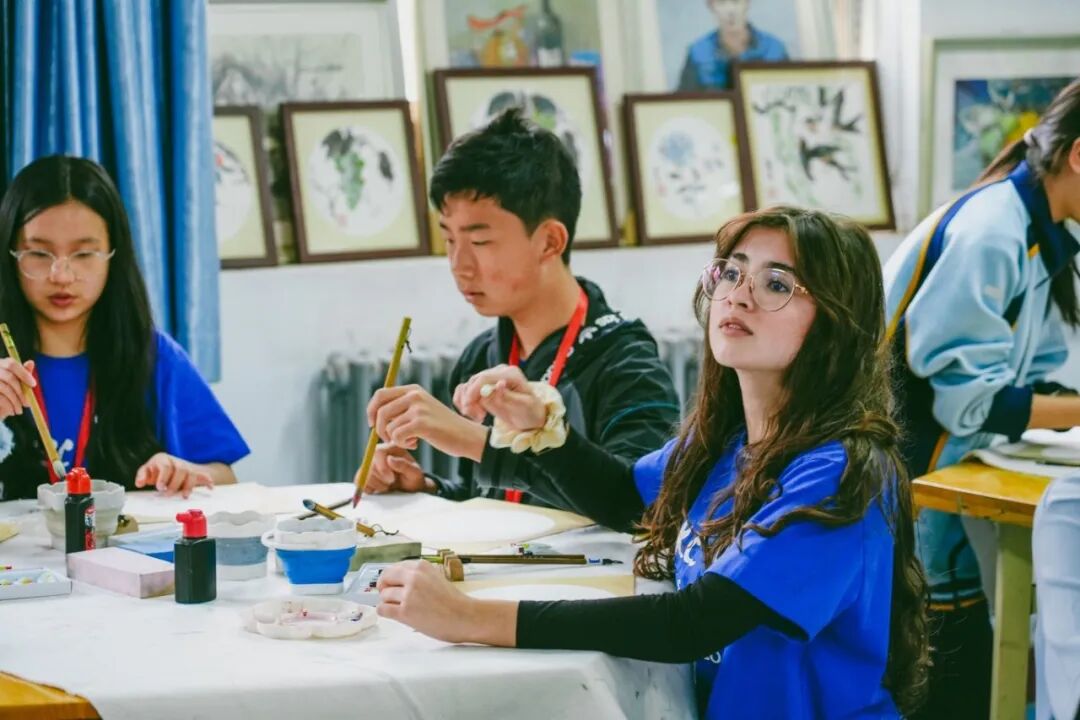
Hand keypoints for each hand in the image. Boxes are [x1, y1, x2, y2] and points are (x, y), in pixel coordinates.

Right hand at [0, 358, 33, 419]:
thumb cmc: (6, 395)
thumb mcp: (16, 385)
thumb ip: (23, 374)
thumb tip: (31, 362)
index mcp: (0, 364)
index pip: (11, 364)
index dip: (24, 373)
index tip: (33, 385)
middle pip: (10, 377)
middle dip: (21, 392)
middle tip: (28, 404)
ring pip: (5, 388)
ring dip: (15, 401)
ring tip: (19, 410)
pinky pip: (0, 398)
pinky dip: (8, 406)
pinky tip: (12, 411)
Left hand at [134, 453, 212, 497]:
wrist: (171, 465)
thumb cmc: (157, 469)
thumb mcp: (147, 470)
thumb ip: (142, 476)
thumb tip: (139, 483)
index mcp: (164, 459)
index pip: (165, 466)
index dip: (163, 477)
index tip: (160, 487)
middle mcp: (177, 462)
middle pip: (180, 470)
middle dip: (175, 484)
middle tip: (168, 494)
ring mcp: (187, 468)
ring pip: (191, 474)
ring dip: (188, 485)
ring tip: (184, 496)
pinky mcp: (195, 474)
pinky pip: (204, 476)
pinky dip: (207, 481)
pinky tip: (210, 487)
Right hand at [364, 443, 435, 494]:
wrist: (410, 489)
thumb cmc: (414, 479)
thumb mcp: (415, 474)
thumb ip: (404, 466)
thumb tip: (389, 459)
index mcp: (392, 447)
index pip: (378, 452)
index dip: (382, 467)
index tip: (391, 479)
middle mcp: (379, 452)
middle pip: (368, 464)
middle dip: (380, 478)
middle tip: (391, 483)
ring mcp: (370, 462)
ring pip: (363, 473)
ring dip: (376, 484)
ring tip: (387, 486)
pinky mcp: (364, 473)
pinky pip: (358, 481)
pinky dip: (368, 488)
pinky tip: (379, 488)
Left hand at [368, 384, 486, 460]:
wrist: (467, 436)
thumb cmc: (443, 428)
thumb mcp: (422, 410)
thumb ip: (402, 409)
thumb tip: (374, 415)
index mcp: (413, 390)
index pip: (380, 394)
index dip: (371, 410)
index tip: (373, 424)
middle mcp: (415, 395)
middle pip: (380, 411)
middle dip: (380, 429)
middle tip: (391, 439)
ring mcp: (418, 408)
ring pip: (388, 427)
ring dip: (396, 439)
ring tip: (412, 440)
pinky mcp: (421, 423)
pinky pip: (397, 436)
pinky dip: (403, 444)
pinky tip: (416, 443)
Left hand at [376, 560, 477, 642]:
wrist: (465, 617)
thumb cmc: (453, 601)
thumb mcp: (436, 577)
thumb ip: (418, 576)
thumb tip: (396, 581)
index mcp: (422, 566)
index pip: (394, 567)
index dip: (390, 578)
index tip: (390, 584)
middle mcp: (414, 577)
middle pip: (385, 578)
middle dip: (384, 587)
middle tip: (387, 595)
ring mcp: (409, 594)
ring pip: (384, 595)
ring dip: (388, 602)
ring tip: (400, 608)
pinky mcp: (405, 612)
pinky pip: (383, 609)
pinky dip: (385, 612)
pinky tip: (394, 614)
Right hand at [454, 364, 545, 431]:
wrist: (531, 417)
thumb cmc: (530, 412)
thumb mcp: (523, 407)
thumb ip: (508, 396)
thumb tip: (498, 384)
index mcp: (510, 374)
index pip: (484, 378)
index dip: (472, 393)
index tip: (469, 410)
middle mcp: (499, 371)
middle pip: (473, 381)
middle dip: (470, 401)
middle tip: (479, 418)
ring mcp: (490, 377)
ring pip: (467, 386)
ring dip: (466, 403)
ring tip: (478, 417)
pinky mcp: (483, 385)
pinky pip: (465, 389)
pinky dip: (463, 401)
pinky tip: (471, 413)